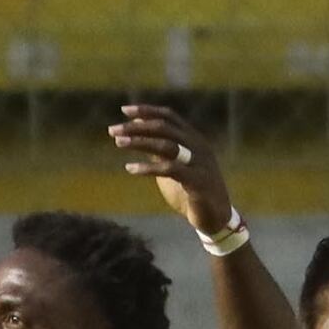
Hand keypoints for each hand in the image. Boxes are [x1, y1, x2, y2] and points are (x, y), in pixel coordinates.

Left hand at [109, 101, 238, 241]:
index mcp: (193, 139)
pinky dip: (148, 168)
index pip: (169, 117)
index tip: (124, 111)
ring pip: (167, 145)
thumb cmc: (190, 190)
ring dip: (139, 142)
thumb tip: (137, 128)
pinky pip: (170, 169)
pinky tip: (130, 169)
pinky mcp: (197, 181)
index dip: (147, 111)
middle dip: (137, 127)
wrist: (215, 218)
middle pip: (165, 128)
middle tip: (113, 130)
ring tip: (118, 142)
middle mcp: (198, 146)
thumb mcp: (173, 164)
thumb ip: (159, 148)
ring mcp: (199, 163)